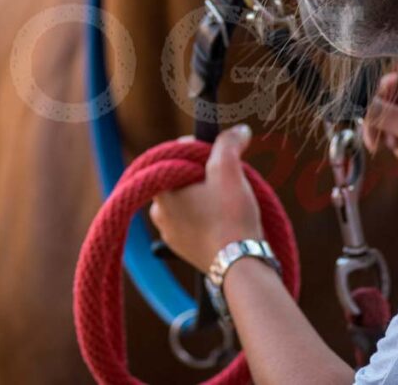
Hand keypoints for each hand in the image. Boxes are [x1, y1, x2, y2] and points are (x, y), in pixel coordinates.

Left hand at [150, 125, 261, 272]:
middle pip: (182, 178)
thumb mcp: (228, 171)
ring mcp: (170, 233)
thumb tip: (238, 131)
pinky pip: (193, 222)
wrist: (238, 265)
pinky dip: (207, 217)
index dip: (199, 150)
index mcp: (160, 190)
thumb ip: (229, 144)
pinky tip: (225, 220)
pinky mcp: (184, 249)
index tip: (219, 154)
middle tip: (227, 180)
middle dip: (205, 175)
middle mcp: (158, 213)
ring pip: (188, 201)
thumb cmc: (229, 217)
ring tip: (229, 202)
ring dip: (206, 196)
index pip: (175, 155)